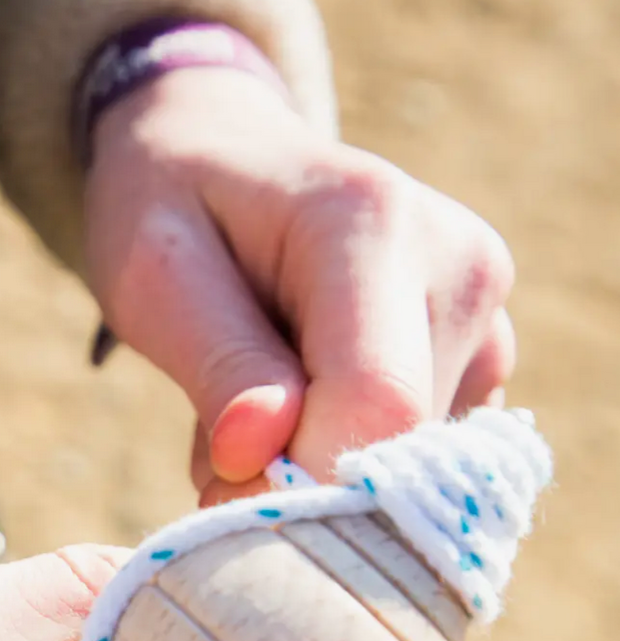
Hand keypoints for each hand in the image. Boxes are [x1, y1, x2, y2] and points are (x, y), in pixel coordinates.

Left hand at [84, 67, 515, 501]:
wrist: (224, 152)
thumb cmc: (173, 207)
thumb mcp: (154, 274)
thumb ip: (217, 364)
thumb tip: (258, 457)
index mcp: (375, 221)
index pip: (376, 404)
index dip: (299, 479)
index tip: (219, 488)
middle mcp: (460, 266)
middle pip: (399, 449)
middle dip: (299, 478)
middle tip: (218, 438)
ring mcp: (486, 316)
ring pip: (413, 469)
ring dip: (317, 469)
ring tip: (257, 404)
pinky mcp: (485, 362)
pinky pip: (422, 461)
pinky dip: (348, 459)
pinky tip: (303, 406)